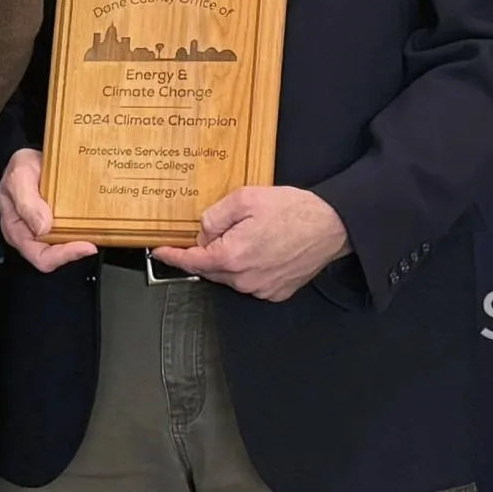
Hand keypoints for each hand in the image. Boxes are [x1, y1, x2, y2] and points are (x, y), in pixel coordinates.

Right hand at [0, 147, 98, 271]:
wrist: (31, 158)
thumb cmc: (19, 168)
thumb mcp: (19, 178)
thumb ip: (26, 202)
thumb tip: (42, 227)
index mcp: (17, 231)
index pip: (41, 257)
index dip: (63, 256)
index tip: (85, 245)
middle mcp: (32, 235)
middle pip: (57, 255)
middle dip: (76, 249)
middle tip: (95, 239)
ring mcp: (48, 230)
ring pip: (68, 245)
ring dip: (83, 239)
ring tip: (97, 229)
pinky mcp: (60, 222)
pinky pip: (74, 232)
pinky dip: (86, 229)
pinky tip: (95, 220)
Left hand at [148, 186, 349, 300]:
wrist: (333, 226)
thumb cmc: (294, 210)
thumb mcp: (246, 199)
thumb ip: (215, 216)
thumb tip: (202, 232)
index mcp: (232, 256)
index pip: (191, 261)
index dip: (172, 256)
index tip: (159, 252)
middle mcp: (244, 279)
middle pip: (210, 268)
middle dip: (207, 251)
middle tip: (218, 230)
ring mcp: (261, 289)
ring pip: (230, 276)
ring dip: (229, 259)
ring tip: (249, 235)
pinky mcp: (276, 292)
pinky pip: (250, 282)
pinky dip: (248, 268)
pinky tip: (262, 249)